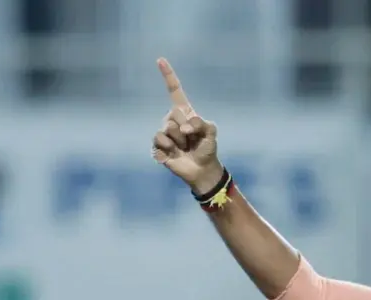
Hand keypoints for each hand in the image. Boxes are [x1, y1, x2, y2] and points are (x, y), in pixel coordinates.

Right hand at [151, 58, 224, 193]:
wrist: (202, 169)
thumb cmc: (207, 148)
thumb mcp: (211, 132)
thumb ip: (202, 123)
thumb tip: (184, 127)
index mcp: (184, 112)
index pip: (174, 91)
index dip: (168, 76)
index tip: (160, 59)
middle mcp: (172, 119)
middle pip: (173, 114)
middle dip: (186, 128)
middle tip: (191, 140)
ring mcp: (164, 132)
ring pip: (167, 127)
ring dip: (179, 140)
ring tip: (184, 147)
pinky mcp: (158, 145)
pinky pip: (159, 139)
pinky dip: (169, 147)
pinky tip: (174, 153)